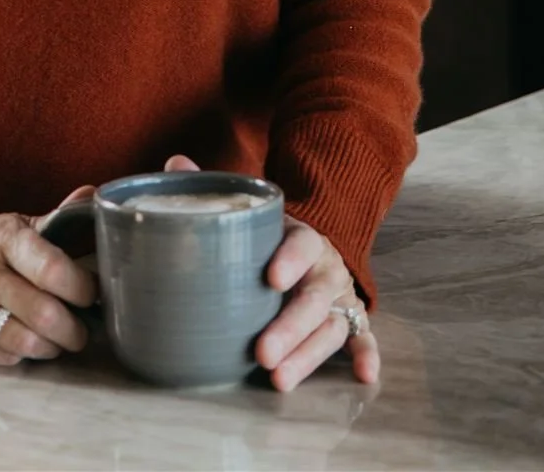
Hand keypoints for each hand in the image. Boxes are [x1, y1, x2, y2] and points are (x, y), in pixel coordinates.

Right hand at [0, 184, 97, 367]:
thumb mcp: (18, 229)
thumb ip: (58, 218)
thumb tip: (93, 195)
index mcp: (2, 235)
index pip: (51, 268)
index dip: (82, 288)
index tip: (93, 296)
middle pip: (44, 313)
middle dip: (74, 330)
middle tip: (81, 331)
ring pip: (24, 342)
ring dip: (51, 347)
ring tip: (56, 340)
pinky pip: (0, 357)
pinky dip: (20, 356)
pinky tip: (23, 344)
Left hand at [160, 153, 379, 392]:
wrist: (311, 246)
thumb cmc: (271, 235)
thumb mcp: (250, 212)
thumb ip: (219, 191)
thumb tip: (176, 163)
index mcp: (303, 236)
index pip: (302, 243)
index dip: (290, 259)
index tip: (270, 279)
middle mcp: (325, 268)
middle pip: (314, 297)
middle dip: (290, 327)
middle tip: (263, 353)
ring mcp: (340, 297)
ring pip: (331, 327)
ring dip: (308, 355)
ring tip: (279, 380)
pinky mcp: (351, 320)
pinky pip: (363, 338)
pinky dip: (366, 354)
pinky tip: (364, 375)